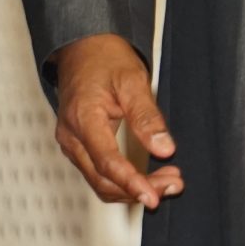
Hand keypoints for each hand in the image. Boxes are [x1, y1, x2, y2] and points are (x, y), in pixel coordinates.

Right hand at [51, 32, 180, 209]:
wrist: (84, 48)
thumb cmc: (105, 59)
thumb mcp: (132, 80)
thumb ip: (147, 117)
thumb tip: (164, 148)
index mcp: (83, 118)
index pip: (107, 162)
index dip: (131, 183)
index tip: (153, 196)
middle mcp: (72, 136)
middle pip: (102, 179)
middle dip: (138, 190)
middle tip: (173, 186)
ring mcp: (72, 143)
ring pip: (99, 181)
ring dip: (132, 188)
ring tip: (167, 182)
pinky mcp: (78, 145)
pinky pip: (98, 172)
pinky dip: (122, 180)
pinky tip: (146, 177)